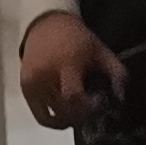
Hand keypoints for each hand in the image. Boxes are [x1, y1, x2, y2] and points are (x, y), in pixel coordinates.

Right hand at [16, 12, 123, 128]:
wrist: (46, 24)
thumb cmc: (76, 38)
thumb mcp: (101, 52)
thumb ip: (117, 74)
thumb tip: (120, 98)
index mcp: (65, 63)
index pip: (73, 97)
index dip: (88, 107)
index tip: (99, 102)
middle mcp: (45, 74)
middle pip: (62, 111)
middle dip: (80, 116)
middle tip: (90, 109)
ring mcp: (32, 82)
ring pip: (51, 117)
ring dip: (68, 118)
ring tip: (77, 108)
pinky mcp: (25, 87)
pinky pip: (39, 115)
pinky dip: (53, 119)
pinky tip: (64, 112)